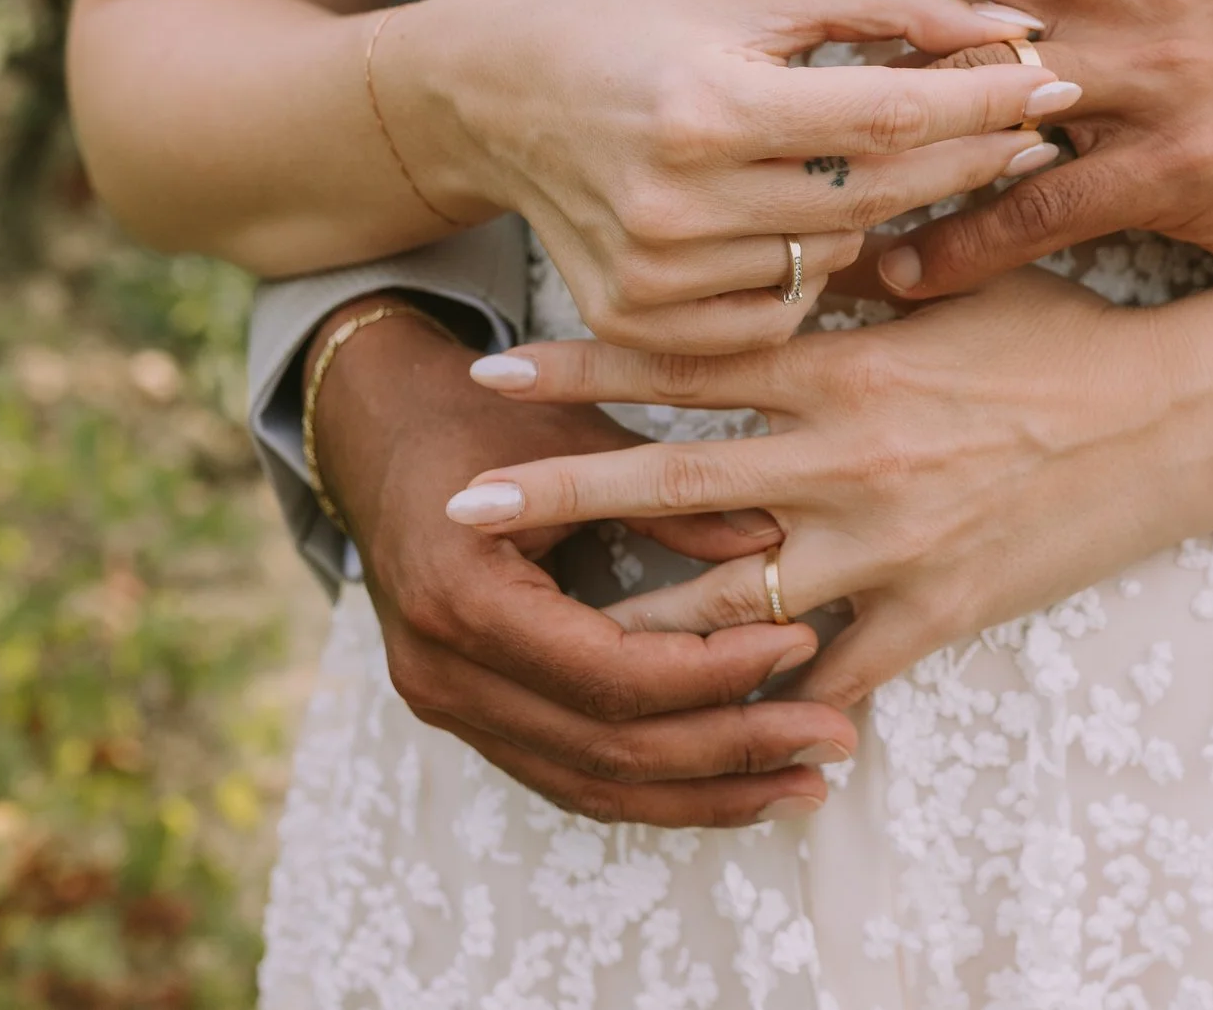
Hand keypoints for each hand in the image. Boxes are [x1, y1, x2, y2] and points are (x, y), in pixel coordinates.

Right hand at [306, 296, 860, 825]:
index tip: (800, 640)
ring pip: (592, 785)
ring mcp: (447, 705)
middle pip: (608, 749)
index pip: (611, 674)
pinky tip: (734, 788)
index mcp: (463, 596)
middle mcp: (442, 670)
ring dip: (705, 795)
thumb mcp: (577, 433)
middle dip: (731, 752)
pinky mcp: (466, 717)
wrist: (380, 432)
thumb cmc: (485, 416)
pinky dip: (656, 789)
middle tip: (833, 740)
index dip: (714, 671)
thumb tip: (777, 543)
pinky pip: (569, 777)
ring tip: (805, 786)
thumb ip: (671, 494)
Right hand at [380, 0, 1076, 351]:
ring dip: (885, 209)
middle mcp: (676, 199)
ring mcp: (653, 273)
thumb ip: (887, 0)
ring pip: (835, 257)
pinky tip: (817, 217)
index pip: (892, 116)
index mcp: (708, 102)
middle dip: (968, 156)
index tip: (1058, 78)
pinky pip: (777, 311)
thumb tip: (1011, 23)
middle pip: (878, 195)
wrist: (489, 90)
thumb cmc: (634, 15)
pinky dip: (810, 266)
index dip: (988, 98)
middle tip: (1031, 123)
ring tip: (904, 156)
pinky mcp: (637, 318)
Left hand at [446, 272, 1212, 708]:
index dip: (586, 364)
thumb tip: (786, 221)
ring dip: (636, 617)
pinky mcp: (938, 610)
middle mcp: (850, 458)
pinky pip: (840, 671)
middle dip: (564, 495)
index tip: (498, 367)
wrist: (1178, 418)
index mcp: (848, 365)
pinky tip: (721, 724)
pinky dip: (781, 701)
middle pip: (676, 487)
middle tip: (464, 504)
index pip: (690, 362)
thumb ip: (862, 262)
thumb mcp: (958, 280)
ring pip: (733, 602)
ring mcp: (890, 544)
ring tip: (553, 631)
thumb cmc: (1067, 332)